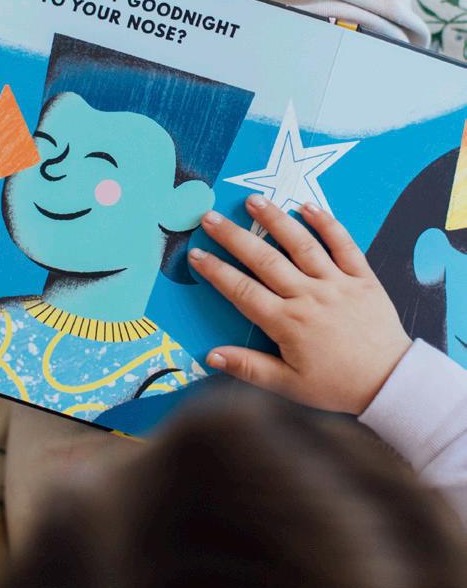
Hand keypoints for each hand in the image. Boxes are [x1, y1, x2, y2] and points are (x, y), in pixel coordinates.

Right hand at [189, 196, 411, 414]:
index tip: (196, 254)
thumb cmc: (337, 386)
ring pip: (301, 244)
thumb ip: (249, 368)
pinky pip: (343, 244)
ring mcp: (336, 283)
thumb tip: (209, 355)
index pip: (242, 291)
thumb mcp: (289, 386)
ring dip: (275, 220)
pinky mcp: (362, 277)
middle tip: (210, 217)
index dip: (216, 272)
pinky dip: (326, 223)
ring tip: (252, 201)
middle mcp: (309, 297)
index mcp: (287, 323)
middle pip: (264, 260)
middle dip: (233, 236)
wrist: (390, 382)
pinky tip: (307, 206)